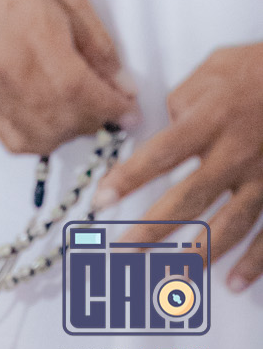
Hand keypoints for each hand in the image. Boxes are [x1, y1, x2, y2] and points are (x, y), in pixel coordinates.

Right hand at [0, 0, 137, 153]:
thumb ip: (99, 44)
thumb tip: (124, 87)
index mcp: (41, 43)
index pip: (86, 95)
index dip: (116, 109)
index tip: (130, 109)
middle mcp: (16, 76)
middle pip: (68, 120)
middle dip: (97, 118)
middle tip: (106, 103)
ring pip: (45, 137)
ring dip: (71, 131)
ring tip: (78, 109)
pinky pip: (16, 142)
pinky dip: (40, 140)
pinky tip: (50, 121)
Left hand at [96, 43, 262, 292]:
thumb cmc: (260, 68)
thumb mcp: (214, 68)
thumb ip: (184, 100)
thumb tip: (166, 126)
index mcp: (210, 120)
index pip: (160, 154)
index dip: (129, 178)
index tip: (102, 200)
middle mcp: (234, 154)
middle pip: (188, 198)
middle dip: (153, 228)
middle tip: (124, 252)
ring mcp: (262, 178)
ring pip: (228, 225)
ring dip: (198, 254)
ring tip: (172, 277)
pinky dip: (254, 261)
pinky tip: (234, 280)